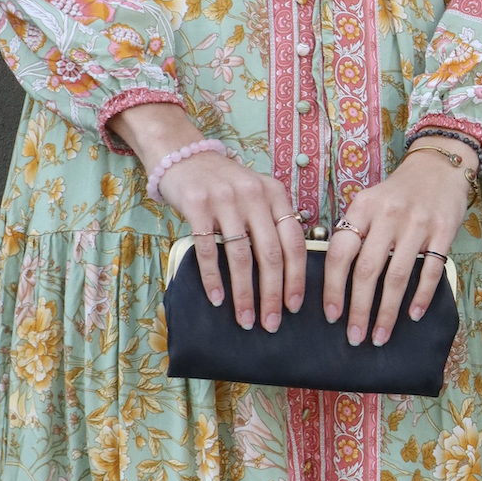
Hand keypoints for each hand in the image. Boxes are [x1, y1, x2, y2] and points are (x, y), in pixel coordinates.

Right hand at [111, 102, 305, 331]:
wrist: (184, 156)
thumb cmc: (225, 186)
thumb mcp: (257, 196)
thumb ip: (272, 224)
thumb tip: (288, 275)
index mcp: (276, 195)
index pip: (294, 243)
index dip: (297, 278)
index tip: (295, 307)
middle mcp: (254, 196)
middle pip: (271, 254)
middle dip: (272, 295)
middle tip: (271, 324)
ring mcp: (225, 199)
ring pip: (241, 256)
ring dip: (244, 294)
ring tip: (245, 319)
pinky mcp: (197, 205)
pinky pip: (207, 249)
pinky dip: (213, 278)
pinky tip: (217, 299)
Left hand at [323, 141, 473, 345]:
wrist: (439, 167)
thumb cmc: (398, 193)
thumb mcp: (369, 203)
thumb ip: (354, 233)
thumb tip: (335, 282)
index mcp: (362, 208)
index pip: (340, 253)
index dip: (333, 288)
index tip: (332, 316)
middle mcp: (388, 215)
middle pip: (367, 271)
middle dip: (358, 310)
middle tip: (355, 337)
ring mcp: (417, 223)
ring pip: (397, 276)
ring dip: (387, 312)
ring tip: (381, 335)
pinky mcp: (443, 230)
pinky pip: (431, 271)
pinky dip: (421, 296)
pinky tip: (413, 314)